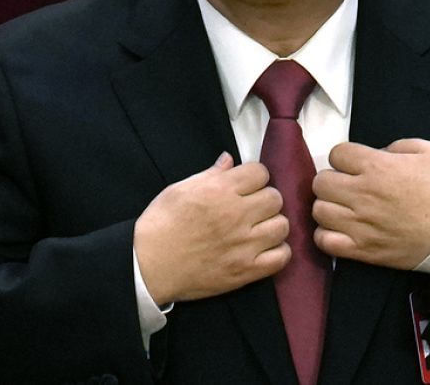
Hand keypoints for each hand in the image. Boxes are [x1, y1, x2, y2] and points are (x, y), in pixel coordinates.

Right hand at [134, 153, 289, 305]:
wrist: (147, 266)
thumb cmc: (160, 225)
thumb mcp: (179, 189)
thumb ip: (210, 174)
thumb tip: (229, 159)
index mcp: (219, 190)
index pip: (260, 172)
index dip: (254, 178)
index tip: (246, 187)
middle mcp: (236, 214)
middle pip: (275, 198)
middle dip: (265, 200)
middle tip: (252, 209)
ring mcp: (243, 244)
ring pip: (282, 225)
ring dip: (273, 225)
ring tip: (259, 229)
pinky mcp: (246, 270)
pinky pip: (281, 257)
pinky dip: (277, 252)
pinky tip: (264, 249)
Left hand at [312, 139, 429, 269]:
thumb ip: (399, 146)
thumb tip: (379, 154)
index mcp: (376, 166)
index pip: (337, 153)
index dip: (346, 157)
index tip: (356, 164)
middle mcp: (362, 194)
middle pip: (321, 181)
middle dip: (333, 179)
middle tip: (348, 185)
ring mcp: (360, 224)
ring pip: (319, 210)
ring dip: (329, 206)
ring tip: (345, 208)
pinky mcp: (363, 250)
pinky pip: (325, 241)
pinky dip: (328, 235)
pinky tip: (341, 230)